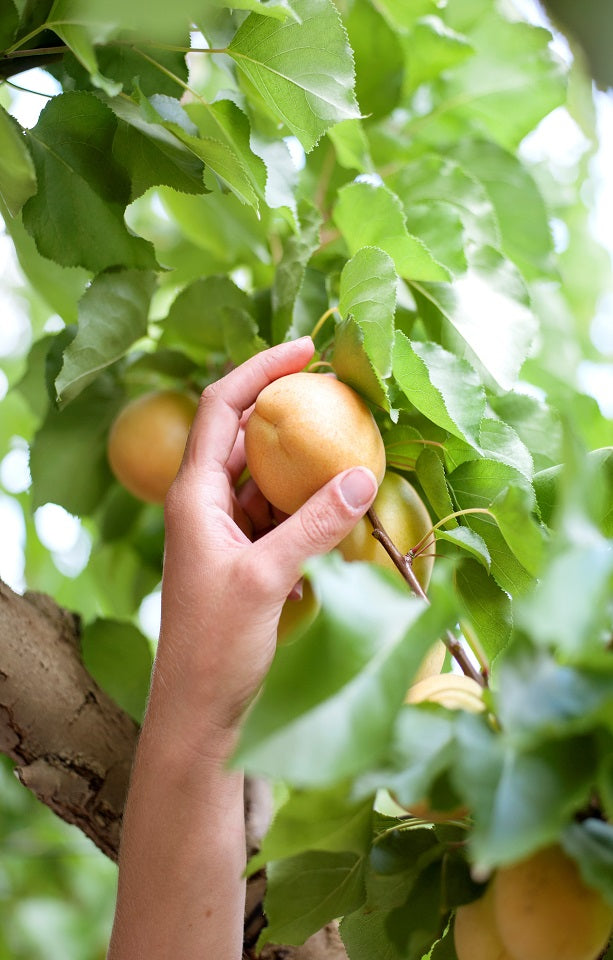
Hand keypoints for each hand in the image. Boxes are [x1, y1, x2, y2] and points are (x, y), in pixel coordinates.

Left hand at [150, 337, 377, 748]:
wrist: (198, 712)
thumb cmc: (216, 645)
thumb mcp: (268, 577)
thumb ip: (316, 524)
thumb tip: (365, 473)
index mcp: (193, 495)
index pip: (221, 406)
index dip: (259, 369)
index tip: (306, 349)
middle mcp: (204, 504)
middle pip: (242, 435)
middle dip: (286, 409)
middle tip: (338, 394)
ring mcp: (223, 531)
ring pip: (263, 476)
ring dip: (301, 460)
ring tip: (348, 445)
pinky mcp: (243, 557)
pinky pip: (275, 513)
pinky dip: (305, 502)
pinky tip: (338, 504)